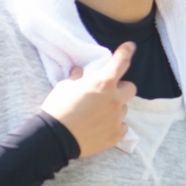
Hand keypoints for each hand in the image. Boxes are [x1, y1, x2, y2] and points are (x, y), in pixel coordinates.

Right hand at [41, 41, 135, 156]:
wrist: (55, 138)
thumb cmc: (58, 108)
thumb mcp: (64, 87)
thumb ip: (76, 77)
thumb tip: (79, 71)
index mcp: (103, 82)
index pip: (121, 62)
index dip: (126, 52)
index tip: (130, 47)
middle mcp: (115, 99)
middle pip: (130, 88)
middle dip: (121, 88)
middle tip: (107, 92)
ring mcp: (117, 118)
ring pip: (124, 108)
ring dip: (115, 107)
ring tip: (98, 113)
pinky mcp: (116, 135)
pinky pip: (123, 126)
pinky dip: (115, 125)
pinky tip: (101, 126)